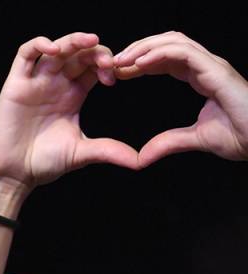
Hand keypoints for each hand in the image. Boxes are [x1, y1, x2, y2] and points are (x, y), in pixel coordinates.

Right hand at [0, 33, 137, 190]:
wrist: (12, 174)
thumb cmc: (42, 163)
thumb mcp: (82, 153)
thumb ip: (110, 150)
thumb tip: (140, 161)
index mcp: (72, 95)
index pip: (94, 67)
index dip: (108, 64)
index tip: (116, 76)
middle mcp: (55, 85)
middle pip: (79, 53)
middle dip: (96, 52)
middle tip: (108, 63)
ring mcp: (35, 82)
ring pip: (56, 48)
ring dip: (74, 40)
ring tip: (89, 42)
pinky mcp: (16, 84)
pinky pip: (25, 54)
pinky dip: (38, 44)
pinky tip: (53, 48)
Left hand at [115, 32, 247, 164]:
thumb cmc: (242, 137)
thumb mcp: (196, 139)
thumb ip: (169, 143)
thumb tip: (141, 158)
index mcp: (202, 77)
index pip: (167, 59)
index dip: (141, 62)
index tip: (118, 73)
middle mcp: (206, 66)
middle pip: (167, 43)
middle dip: (138, 49)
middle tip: (112, 63)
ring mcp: (212, 65)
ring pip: (173, 41)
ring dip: (143, 48)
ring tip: (120, 61)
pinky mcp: (216, 70)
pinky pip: (183, 52)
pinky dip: (158, 54)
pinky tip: (139, 64)